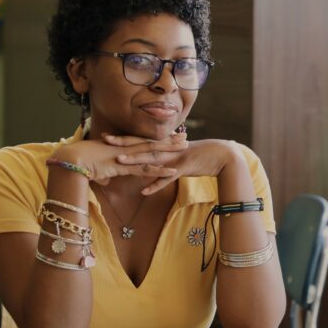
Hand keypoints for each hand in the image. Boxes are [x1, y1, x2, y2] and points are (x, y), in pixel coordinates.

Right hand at [51, 133, 186, 184]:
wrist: (70, 160)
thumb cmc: (79, 164)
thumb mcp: (95, 170)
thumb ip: (104, 175)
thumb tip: (105, 180)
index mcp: (119, 146)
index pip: (141, 141)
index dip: (155, 138)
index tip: (168, 135)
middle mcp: (124, 148)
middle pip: (150, 142)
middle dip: (167, 140)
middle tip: (183, 136)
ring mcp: (125, 156)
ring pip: (152, 152)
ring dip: (169, 150)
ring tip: (184, 148)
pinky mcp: (124, 166)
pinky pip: (146, 169)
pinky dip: (160, 170)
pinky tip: (173, 171)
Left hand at [108, 136, 243, 194]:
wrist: (221, 156)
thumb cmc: (201, 156)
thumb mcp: (181, 154)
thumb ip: (166, 157)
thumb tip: (153, 163)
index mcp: (165, 144)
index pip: (142, 139)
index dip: (125, 138)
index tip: (107, 136)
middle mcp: (168, 148)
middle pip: (143, 145)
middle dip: (124, 143)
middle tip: (105, 141)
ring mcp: (175, 158)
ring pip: (152, 159)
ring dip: (136, 160)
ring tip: (119, 162)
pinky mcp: (184, 168)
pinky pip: (168, 178)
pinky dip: (156, 184)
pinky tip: (144, 191)